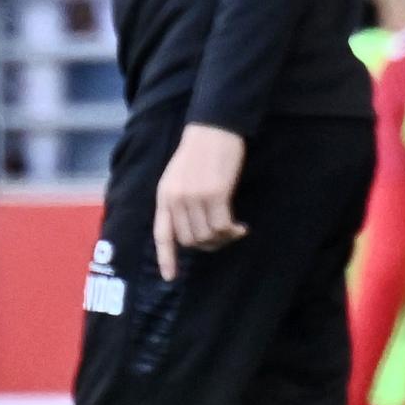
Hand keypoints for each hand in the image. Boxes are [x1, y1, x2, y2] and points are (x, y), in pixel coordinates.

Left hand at [153, 123, 247, 280]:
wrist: (214, 127)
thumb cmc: (200, 150)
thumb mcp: (178, 175)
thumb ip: (179, 199)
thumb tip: (190, 225)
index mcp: (164, 196)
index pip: (162, 235)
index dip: (166, 258)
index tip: (170, 277)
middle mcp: (176, 200)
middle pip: (190, 239)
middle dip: (207, 245)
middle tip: (223, 239)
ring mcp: (195, 198)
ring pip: (207, 235)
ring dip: (222, 239)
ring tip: (234, 231)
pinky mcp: (216, 194)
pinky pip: (222, 225)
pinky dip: (232, 231)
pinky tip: (241, 227)